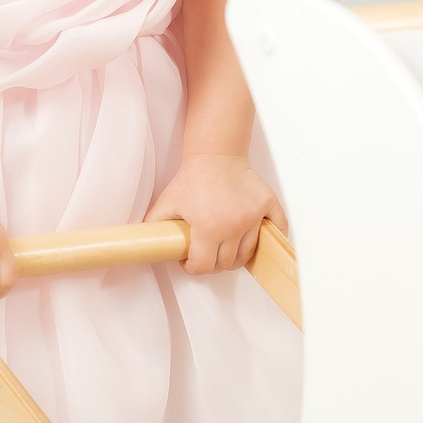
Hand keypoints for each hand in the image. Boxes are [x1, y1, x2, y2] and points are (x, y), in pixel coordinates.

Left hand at [152, 154, 281, 276]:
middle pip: (227, 263)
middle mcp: (234, 226)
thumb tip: (144, 242)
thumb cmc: (193, 178)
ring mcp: (253, 217)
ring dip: (236, 256)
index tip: (190, 261)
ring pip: (248, 253)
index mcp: (209, 228)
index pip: (204, 266)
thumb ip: (153, 224)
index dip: (194, 268)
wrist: (216, 155)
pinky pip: (277, 229)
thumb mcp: (167, 202)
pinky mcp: (267, 206)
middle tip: (206, 253)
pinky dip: (271, 238)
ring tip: (224, 247)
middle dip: (213, 263)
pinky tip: (256, 238)